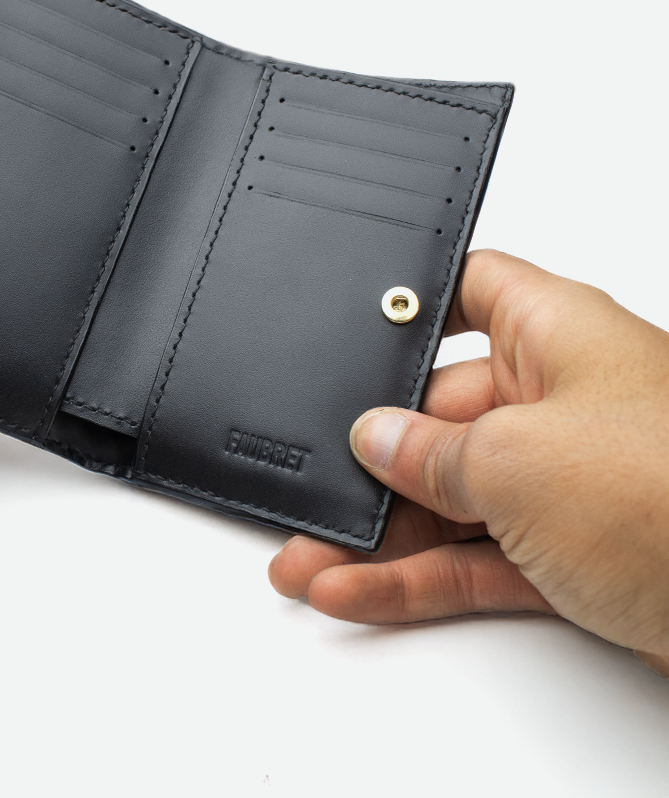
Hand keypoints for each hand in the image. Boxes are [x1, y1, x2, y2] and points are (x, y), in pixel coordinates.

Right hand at [269, 249, 668, 674]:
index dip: (411, 304)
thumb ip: (431, 449)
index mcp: (556, 335)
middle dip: (371, 457)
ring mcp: (565, 479)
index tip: (347, 330)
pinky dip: (417, 578)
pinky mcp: (572, 551)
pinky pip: (474, 557)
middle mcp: (560, 398)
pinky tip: (358, 591)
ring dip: (380, 533)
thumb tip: (377, 438)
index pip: (470, 289)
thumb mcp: (518, 460)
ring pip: (449, 497)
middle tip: (312, 488)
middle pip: (440, 413)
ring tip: (308, 560)